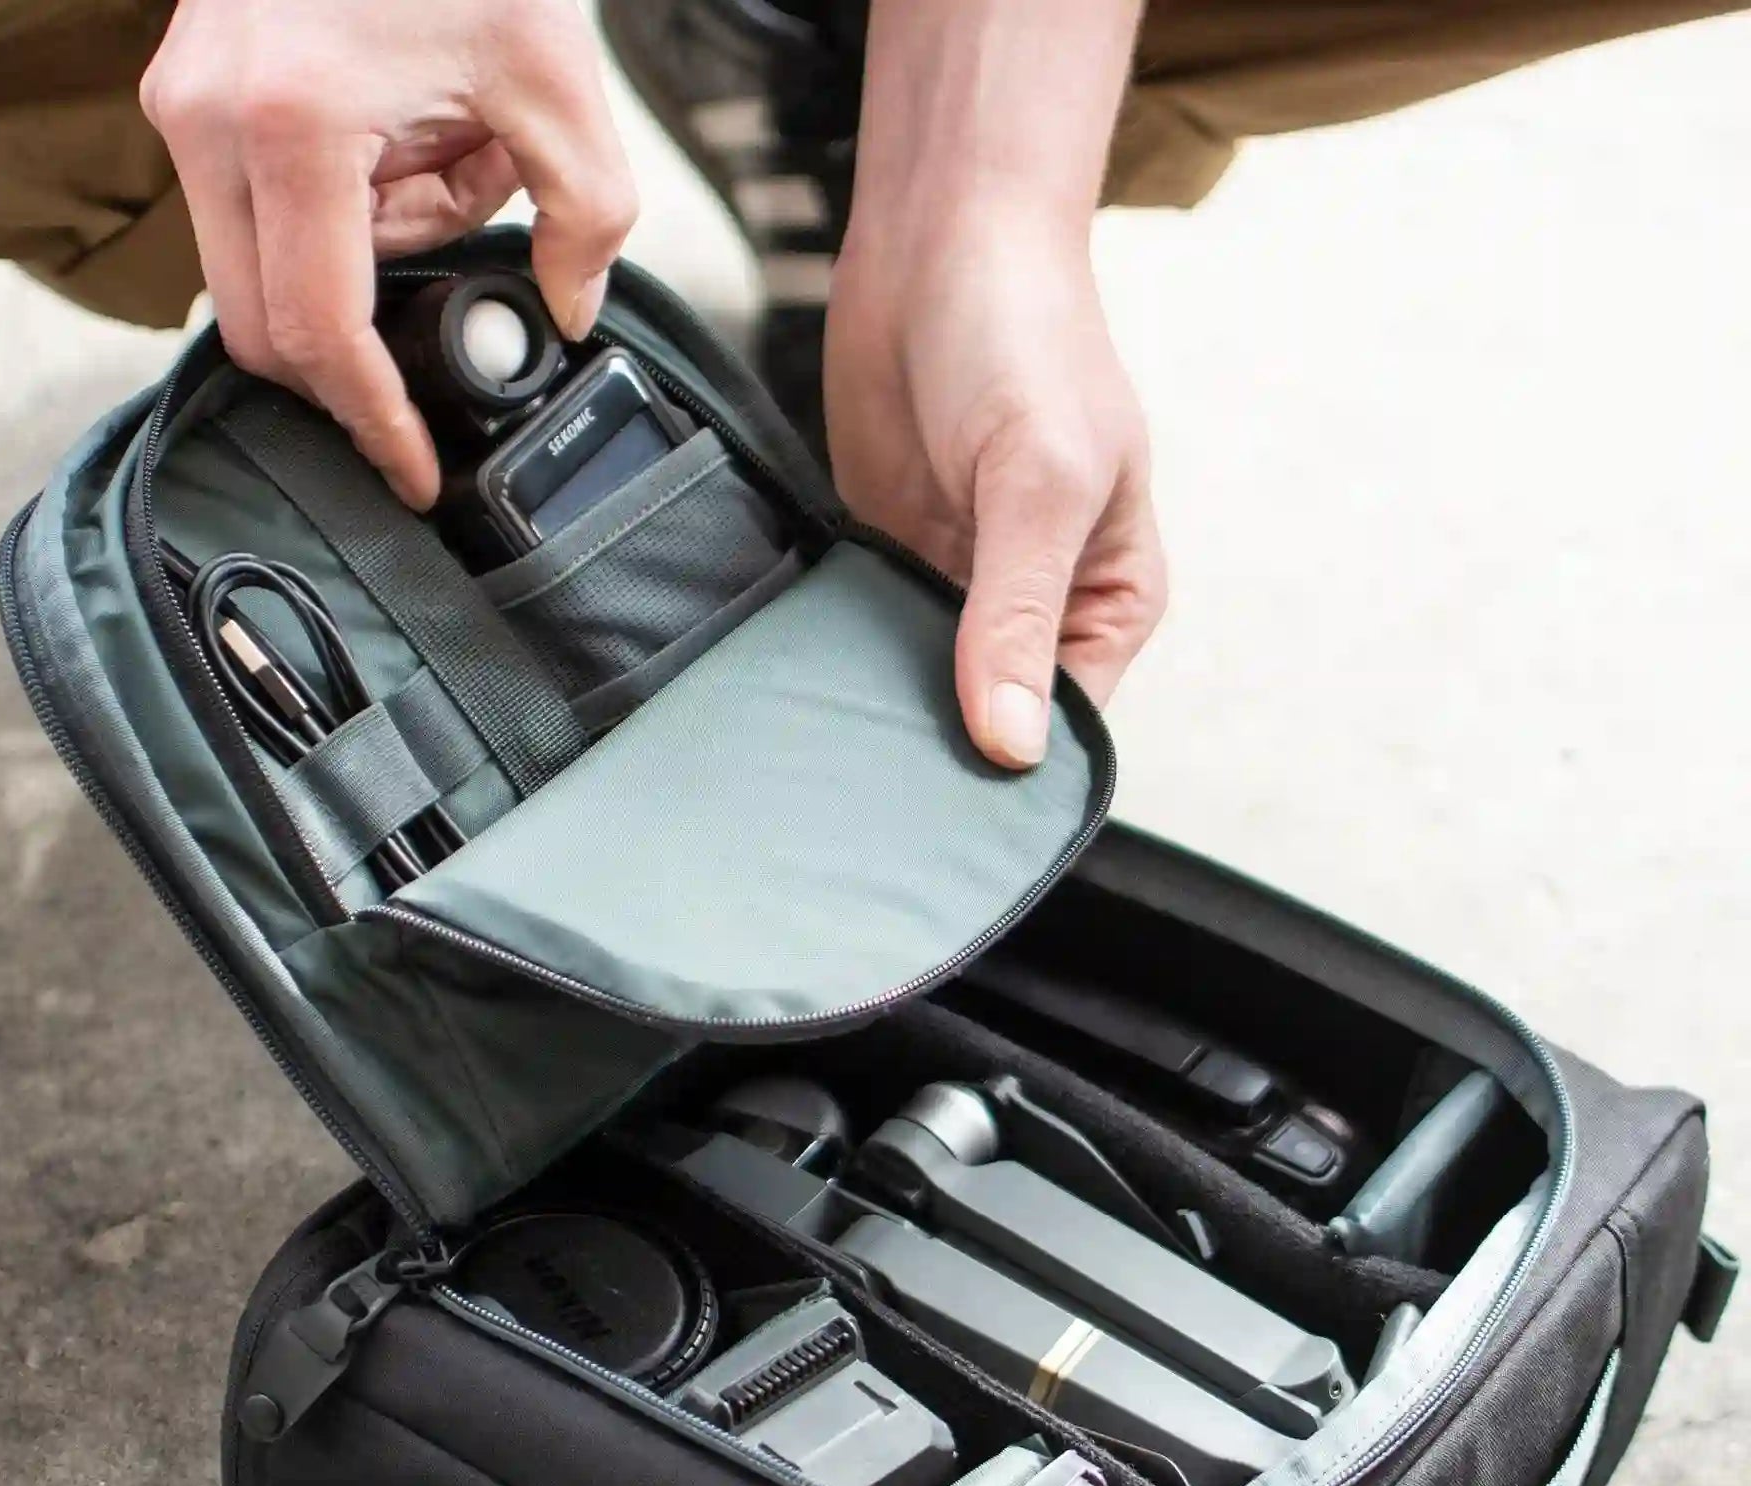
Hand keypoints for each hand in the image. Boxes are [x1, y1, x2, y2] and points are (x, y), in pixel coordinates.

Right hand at [141, 0, 638, 508]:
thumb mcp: (555, 76)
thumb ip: (587, 218)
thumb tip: (567, 310)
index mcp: (293, 124)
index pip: (318, 335)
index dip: (373, 423)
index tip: (410, 473)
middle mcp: (209, 119)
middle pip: (268, 326)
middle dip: (364, 343)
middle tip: (451, 283)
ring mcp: (183, 103)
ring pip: (264, 272)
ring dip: (365, 263)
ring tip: (446, 159)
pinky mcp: (187, 90)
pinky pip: (258, 211)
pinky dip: (341, 213)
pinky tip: (402, 140)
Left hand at [826, 208, 1165, 768]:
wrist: (939, 242)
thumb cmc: (1022, 340)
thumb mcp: (1037, 483)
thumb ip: (1016, 615)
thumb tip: (1013, 744)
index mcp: (1109, 600)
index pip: (1067, 726)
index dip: (1014, 770)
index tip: (947, 812)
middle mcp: (1039, 607)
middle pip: (992, 720)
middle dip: (942, 752)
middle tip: (875, 801)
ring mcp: (959, 587)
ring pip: (925, 690)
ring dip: (886, 715)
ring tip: (835, 759)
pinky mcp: (891, 561)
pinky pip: (867, 640)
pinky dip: (844, 665)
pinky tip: (807, 695)